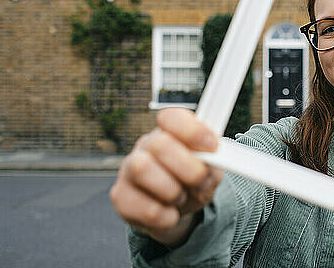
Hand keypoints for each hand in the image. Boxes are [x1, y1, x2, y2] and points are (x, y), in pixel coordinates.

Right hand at [109, 108, 222, 245]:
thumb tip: (213, 160)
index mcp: (169, 131)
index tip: (212, 146)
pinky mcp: (120, 197)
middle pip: (158, 143)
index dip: (192, 130)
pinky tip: (169, 213)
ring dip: (173, 191)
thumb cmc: (193, 181)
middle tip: (200, 181)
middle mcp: (145, 145)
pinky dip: (166, 217)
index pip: (171, 117)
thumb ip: (214, 163)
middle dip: (188, 168)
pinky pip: (144, 207)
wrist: (177, 210)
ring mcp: (128, 169)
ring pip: (142, 169)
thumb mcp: (210, 170)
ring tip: (181, 197)